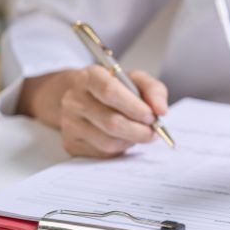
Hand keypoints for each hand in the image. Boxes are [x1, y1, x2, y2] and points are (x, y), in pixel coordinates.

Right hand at [19, 67, 168, 157]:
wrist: (84, 98)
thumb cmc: (115, 88)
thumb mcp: (136, 80)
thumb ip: (154, 90)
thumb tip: (161, 110)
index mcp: (90, 77)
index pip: (110, 92)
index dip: (134, 107)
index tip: (152, 116)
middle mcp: (74, 99)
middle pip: (111, 121)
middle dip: (139, 130)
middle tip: (154, 131)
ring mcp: (69, 123)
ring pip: (108, 141)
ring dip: (131, 140)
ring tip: (139, 132)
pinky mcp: (71, 143)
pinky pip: (102, 153)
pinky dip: (120, 148)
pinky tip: (124, 138)